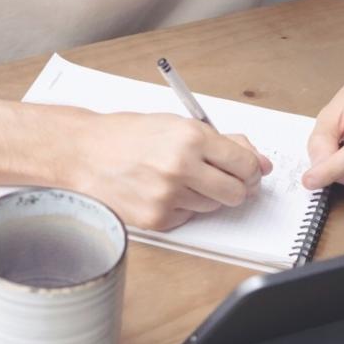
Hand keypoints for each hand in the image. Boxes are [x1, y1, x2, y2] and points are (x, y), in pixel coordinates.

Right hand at [66, 111, 271, 230]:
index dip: (252, 169)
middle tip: (226, 179)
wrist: (84, 152)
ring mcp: (168, 196)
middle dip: (237, 187)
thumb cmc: (128, 134)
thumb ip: (221, 141)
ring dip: (207, 195)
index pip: (244, 163)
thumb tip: (258, 160)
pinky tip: (163, 190)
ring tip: (182, 178)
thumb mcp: (177, 124)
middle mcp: (181, 167)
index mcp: (191, 138)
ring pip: (213, 206)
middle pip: (236, 192)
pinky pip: (189, 217)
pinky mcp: (157, 218)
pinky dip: (183, 207)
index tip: (249, 170)